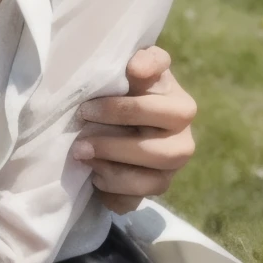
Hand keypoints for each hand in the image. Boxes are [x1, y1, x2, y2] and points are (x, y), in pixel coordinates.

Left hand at [72, 46, 196, 212]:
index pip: (169, 109)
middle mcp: (183, 139)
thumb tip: (137, 67)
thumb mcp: (131, 69)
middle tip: (80, 133)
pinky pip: (135, 201)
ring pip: (153, 181)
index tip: (119, 84)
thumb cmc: (124, 89)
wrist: (117, 121)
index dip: (135, 102)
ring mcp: (170, 169)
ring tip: (82, 156)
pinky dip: (113, 194)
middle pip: (159, 150)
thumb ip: (142, 61)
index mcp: (179, 105)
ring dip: (113, 170)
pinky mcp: (152, 189)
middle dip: (116, 143)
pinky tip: (95, 180)